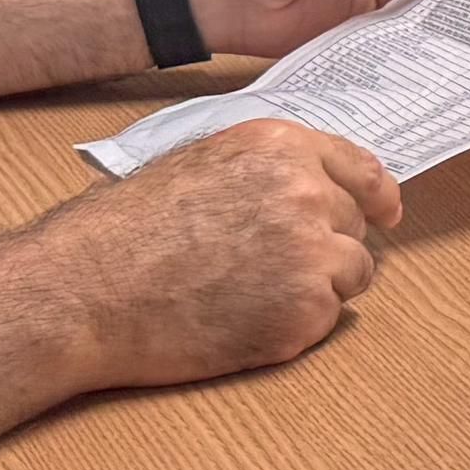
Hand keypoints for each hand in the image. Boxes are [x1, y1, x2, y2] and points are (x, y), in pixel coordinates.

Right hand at [0, 120, 404, 469]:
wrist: (84, 291)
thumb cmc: (123, 231)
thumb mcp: (198, 164)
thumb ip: (264, 169)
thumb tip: (316, 186)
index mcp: (279, 146)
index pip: (361, 169)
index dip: (376, 195)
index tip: (385, 212)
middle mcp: (307, 192)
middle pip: (355, 225)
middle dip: (325, 244)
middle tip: (266, 267)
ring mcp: (312, 253)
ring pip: (352, 274)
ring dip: (319, 286)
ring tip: (251, 294)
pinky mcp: (305, 311)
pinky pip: (327, 318)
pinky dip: (296, 324)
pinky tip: (242, 319)